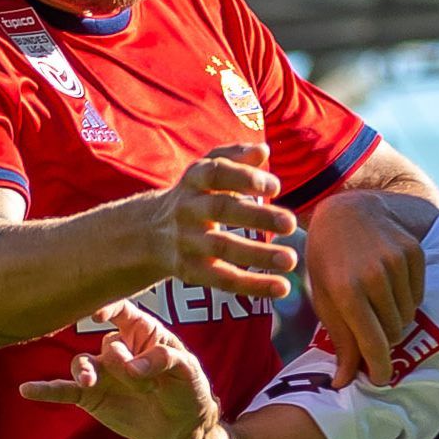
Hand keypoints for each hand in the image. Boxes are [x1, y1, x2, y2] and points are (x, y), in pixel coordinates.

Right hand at [20, 303, 220, 438]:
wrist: (179, 427)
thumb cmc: (187, 388)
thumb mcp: (189, 371)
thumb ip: (166, 360)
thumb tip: (133, 368)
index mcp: (142, 330)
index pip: (121, 309)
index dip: (108, 306)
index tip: (98, 314)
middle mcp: (117, 346)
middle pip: (108, 345)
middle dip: (124, 365)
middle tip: (147, 386)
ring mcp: (101, 371)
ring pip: (82, 363)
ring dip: (86, 372)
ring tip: (90, 382)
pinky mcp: (90, 395)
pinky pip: (64, 390)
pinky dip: (46, 390)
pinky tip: (27, 390)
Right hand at [151, 142, 297, 302]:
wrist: (147, 233)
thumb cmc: (193, 196)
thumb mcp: (205, 171)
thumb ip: (234, 158)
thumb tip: (264, 150)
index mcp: (194, 180)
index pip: (217, 173)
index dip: (245, 178)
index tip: (276, 186)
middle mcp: (188, 209)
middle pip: (221, 210)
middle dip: (257, 216)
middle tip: (290, 223)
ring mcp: (187, 241)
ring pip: (222, 247)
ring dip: (258, 255)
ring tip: (291, 259)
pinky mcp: (190, 271)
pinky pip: (223, 279)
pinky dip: (253, 285)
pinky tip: (281, 287)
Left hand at [304, 191, 424, 388]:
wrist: (346, 213)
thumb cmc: (329, 261)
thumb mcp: (325, 300)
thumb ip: (340, 340)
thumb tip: (343, 382)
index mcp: (347, 290)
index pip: (372, 341)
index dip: (379, 366)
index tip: (381, 380)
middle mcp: (374, 276)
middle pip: (393, 332)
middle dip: (384, 337)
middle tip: (371, 327)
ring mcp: (397, 262)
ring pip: (408, 315)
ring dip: (395, 318)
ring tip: (377, 303)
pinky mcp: (414, 253)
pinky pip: (418, 295)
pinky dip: (406, 299)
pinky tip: (389, 286)